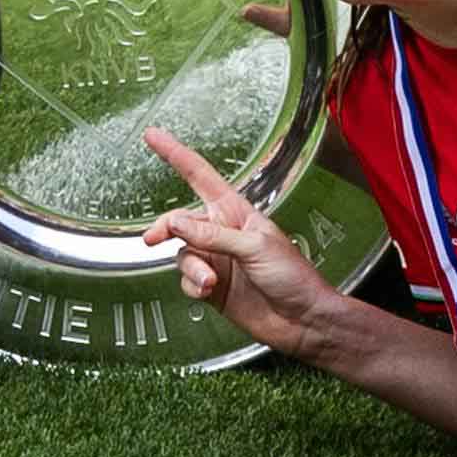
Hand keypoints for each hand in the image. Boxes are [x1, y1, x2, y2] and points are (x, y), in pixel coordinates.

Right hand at [140, 132, 343, 356]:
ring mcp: (216, 261)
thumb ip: (213, 235)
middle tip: (153, 238)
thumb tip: (176, 223)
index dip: (176, 154)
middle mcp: (222, 234)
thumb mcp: (254, 247)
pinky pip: (186, 280)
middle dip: (166, 228)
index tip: (153, 136)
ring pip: (182, 254)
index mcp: (236, 212)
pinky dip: (193, 286)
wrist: (303, 320)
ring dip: (192, 268)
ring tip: (208, 281)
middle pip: (180, 221)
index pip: (200, 176)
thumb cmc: (293, 276)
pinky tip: (207, 292)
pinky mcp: (211, 287)